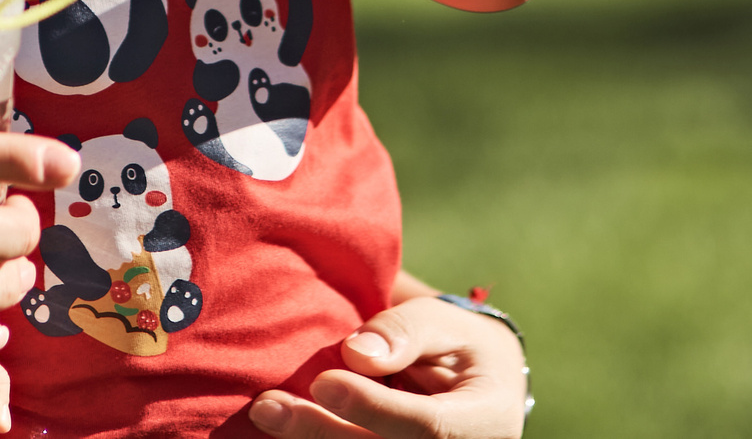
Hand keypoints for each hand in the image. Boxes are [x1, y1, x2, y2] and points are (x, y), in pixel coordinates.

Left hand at [247, 295, 529, 438]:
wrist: (480, 386)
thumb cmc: (458, 344)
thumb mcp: (446, 323)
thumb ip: (406, 332)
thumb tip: (356, 354)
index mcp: (484, 421)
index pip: (428, 427)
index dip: (373, 408)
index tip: (323, 382)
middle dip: (325, 433)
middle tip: (268, 408)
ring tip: (267, 414)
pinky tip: (285, 425)